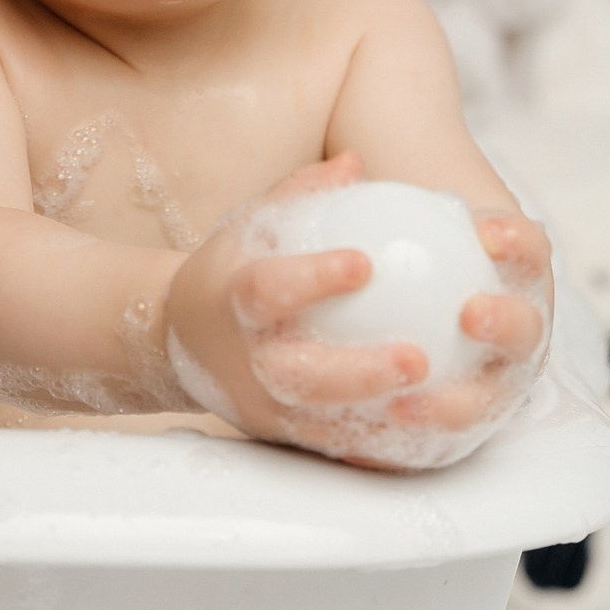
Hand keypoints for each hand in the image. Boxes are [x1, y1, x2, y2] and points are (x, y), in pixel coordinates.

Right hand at [166, 158, 553, 469]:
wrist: (178, 338)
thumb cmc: (230, 270)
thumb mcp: (248, 224)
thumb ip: (300, 194)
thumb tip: (355, 163)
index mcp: (232, 300)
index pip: (267, 290)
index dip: (311, 279)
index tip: (364, 263)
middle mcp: (245, 359)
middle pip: (299, 376)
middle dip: (359, 372)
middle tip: (420, 358)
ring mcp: (262, 405)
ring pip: (320, 423)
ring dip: (376, 416)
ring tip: (431, 398)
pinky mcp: (280, 434)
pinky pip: (332, 445)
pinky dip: (374, 444)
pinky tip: (425, 431)